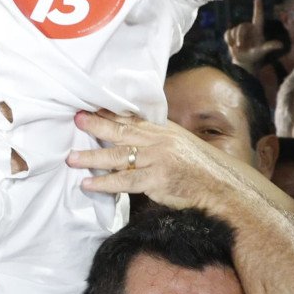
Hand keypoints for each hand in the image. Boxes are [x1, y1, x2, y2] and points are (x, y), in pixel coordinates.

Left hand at [69, 110, 245, 213]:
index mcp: (163, 130)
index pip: (132, 118)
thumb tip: (131, 138)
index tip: (89, 107)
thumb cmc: (199, 168)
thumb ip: (157, 139)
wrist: (222, 186)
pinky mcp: (157, 180)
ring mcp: (158, 160)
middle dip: (96, 125)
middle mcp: (159, 141)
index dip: (109, 112)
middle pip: (122, 131)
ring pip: (118, 157)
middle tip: (75, 119)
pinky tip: (88, 184)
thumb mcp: (180, 144)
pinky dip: (105, 183)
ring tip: (71, 158)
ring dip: (92, 157)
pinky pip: (125, 181)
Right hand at [225, 0, 285, 72]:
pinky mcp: (231, 34)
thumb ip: (270, 46)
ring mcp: (240, 31)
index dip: (258, 8)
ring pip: (234, 30)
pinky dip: (228, 40)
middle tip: (239, 46)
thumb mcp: (262, 51)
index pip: (258, 17)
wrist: (243, 61)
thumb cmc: (255, 56)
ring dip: (234, 39)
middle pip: (242, 26)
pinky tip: (231, 45)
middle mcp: (249, 28)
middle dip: (239, 36)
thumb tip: (281, 44)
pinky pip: (227, 33)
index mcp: (257, 30)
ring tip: (237, 47)